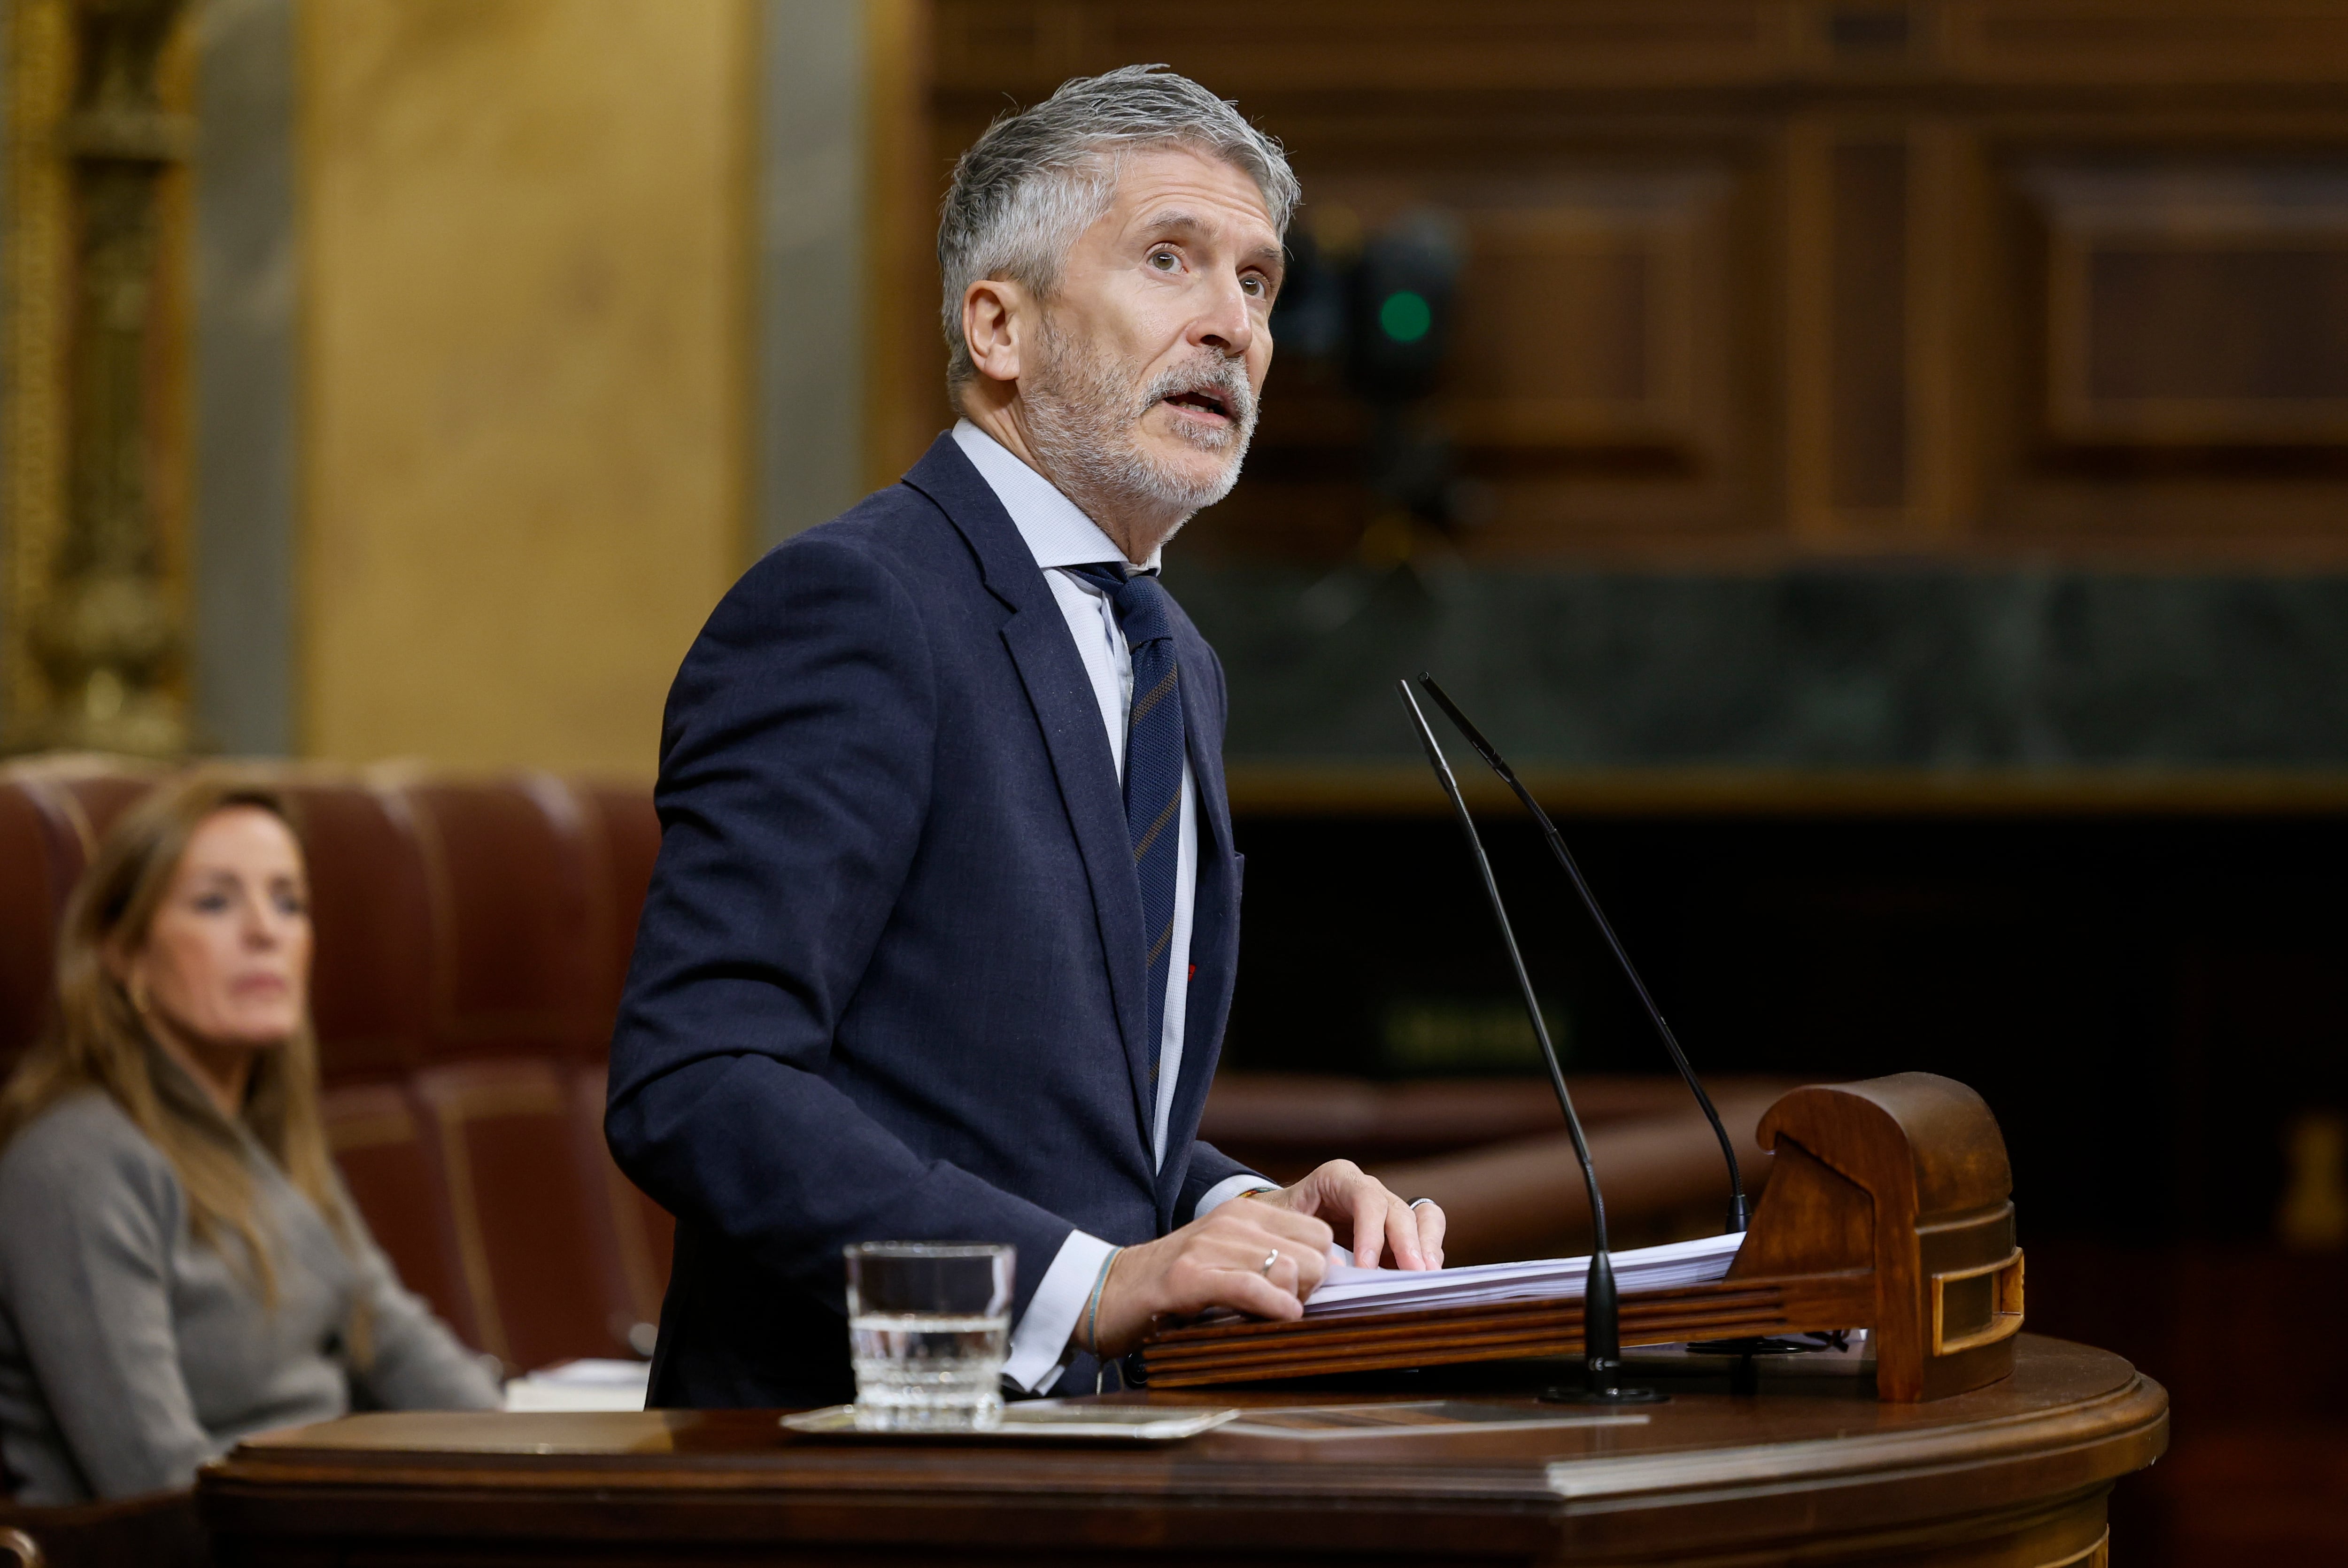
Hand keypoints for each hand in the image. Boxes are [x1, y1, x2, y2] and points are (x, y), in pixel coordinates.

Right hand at [1087, 1200, 1333, 1358]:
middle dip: (1310, 1287)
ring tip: (1270, 1316)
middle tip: (1286, 1307)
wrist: (1109, 1291)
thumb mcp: (1228, 1259)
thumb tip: (1323, 1278)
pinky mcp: (1189, 1277)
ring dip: (1292, 1300)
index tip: (1300, 1292)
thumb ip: (1270, 1259)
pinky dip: (1273, 1305)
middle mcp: (1231, 1221)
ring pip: (1289, 1268)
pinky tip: (1280, 1318)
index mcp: (1244, 1212)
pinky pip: (1251, 1287)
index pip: (1318, 1233)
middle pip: (1313, 1253)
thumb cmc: (1175, 1285)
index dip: (1319, 1269)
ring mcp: (1209, 1246)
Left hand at [1251, 1160, 1445, 1271]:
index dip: (1371, 1232)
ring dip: (1427, 1245)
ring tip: (1428, 1275)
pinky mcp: (1396, 1229)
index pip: (1365, 1199)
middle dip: (1406, 1242)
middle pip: (1397, 1209)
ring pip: (1421, 1215)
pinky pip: (1425, 1230)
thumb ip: (1300, 1240)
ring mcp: (1385, 1207)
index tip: (1367, 1268)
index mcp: (1337, 1178)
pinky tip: (1427, 1275)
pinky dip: (1430, 1250)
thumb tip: (1332, 1267)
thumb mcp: (1279, 1223)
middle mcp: (1367, 1188)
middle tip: (1411, 1274)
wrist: (1279, 1220)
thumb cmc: (1276, 1219)